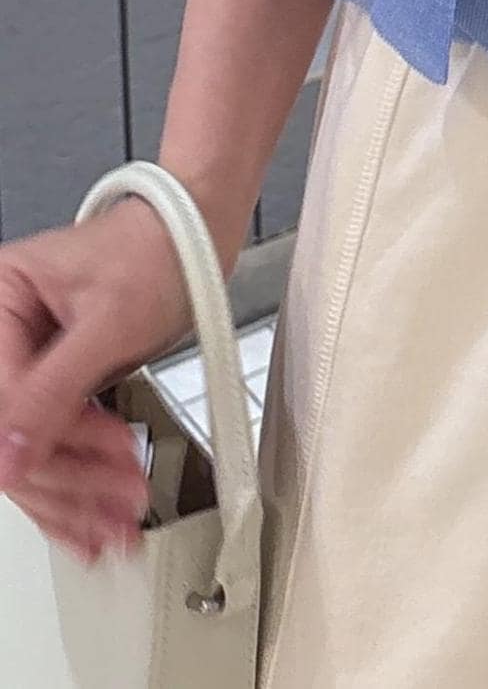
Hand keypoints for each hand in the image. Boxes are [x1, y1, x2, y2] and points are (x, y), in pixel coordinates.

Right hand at [0, 200, 196, 564]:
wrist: (196, 234)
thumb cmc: (157, 250)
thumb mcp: (109, 320)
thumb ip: (56, 389)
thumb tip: (10, 456)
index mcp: (0, 301)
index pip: (3, 397)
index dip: (43, 439)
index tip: (80, 471)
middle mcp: (4, 335)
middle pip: (11, 434)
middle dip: (68, 477)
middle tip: (117, 503)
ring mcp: (27, 366)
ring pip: (32, 453)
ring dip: (75, 495)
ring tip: (115, 524)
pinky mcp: (56, 389)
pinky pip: (54, 447)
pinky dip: (80, 484)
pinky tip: (96, 520)